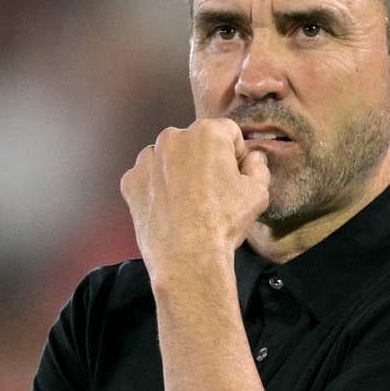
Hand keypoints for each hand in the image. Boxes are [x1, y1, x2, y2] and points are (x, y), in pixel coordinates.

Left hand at [120, 118, 269, 277]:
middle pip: (195, 143)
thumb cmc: (223, 223)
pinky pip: (147, 177)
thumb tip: (253, 157)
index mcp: (206, 133)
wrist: (187, 257)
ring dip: (178, 172)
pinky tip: (169, 209)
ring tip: (188, 203)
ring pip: (168, 158)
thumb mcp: (257, 192)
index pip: (228, 132)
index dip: (235, 154)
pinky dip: (157, 189)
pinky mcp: (131, 180)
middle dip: (204, 161)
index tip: (234, 176)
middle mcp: (173, 138)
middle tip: (212, 192)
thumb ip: (258, 166)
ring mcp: (147, 159)